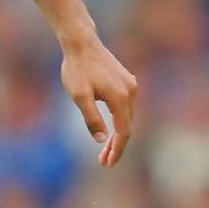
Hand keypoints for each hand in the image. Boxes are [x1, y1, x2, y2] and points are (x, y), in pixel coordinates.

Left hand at [60, 37, 136, 166]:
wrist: (81, 43)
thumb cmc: (77, 69)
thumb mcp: (80, 96)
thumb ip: (91, 118)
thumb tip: (101, 139)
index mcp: (121, 98)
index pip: (123, 132)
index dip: (116, 150)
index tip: (108, 164)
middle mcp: (130, 92)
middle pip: (127, 126)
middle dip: (116, 146)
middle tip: (104, 162)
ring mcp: (130, 85)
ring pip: (127, 117)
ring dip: (117, 135)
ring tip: (105, 150)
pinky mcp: (126, 81)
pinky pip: (125, 107)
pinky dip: (119, 121)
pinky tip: (110, 129)